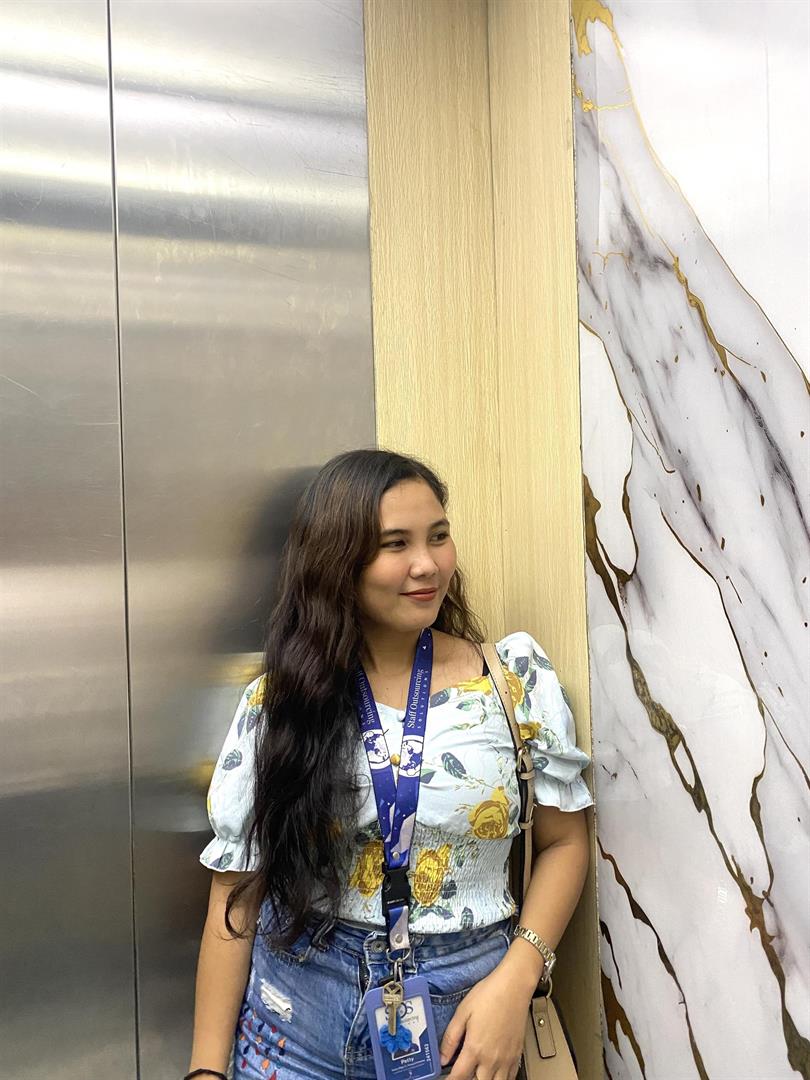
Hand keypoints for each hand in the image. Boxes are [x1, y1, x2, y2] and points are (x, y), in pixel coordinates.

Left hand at [439, 957, 530, 1079]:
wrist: (514, 986)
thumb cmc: (489, 994)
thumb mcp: (462, 1012)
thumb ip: (451, 1037)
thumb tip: (442, 1056)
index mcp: (475, 1048)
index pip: (459, 1076)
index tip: (446, 1079)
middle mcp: (492, 1058)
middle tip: (462, 1074)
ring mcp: (506, 1058)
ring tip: (477, 1074)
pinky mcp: (517, 1054)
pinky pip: (510, 1078)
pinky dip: (501, 1079)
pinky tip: (495, 1074)